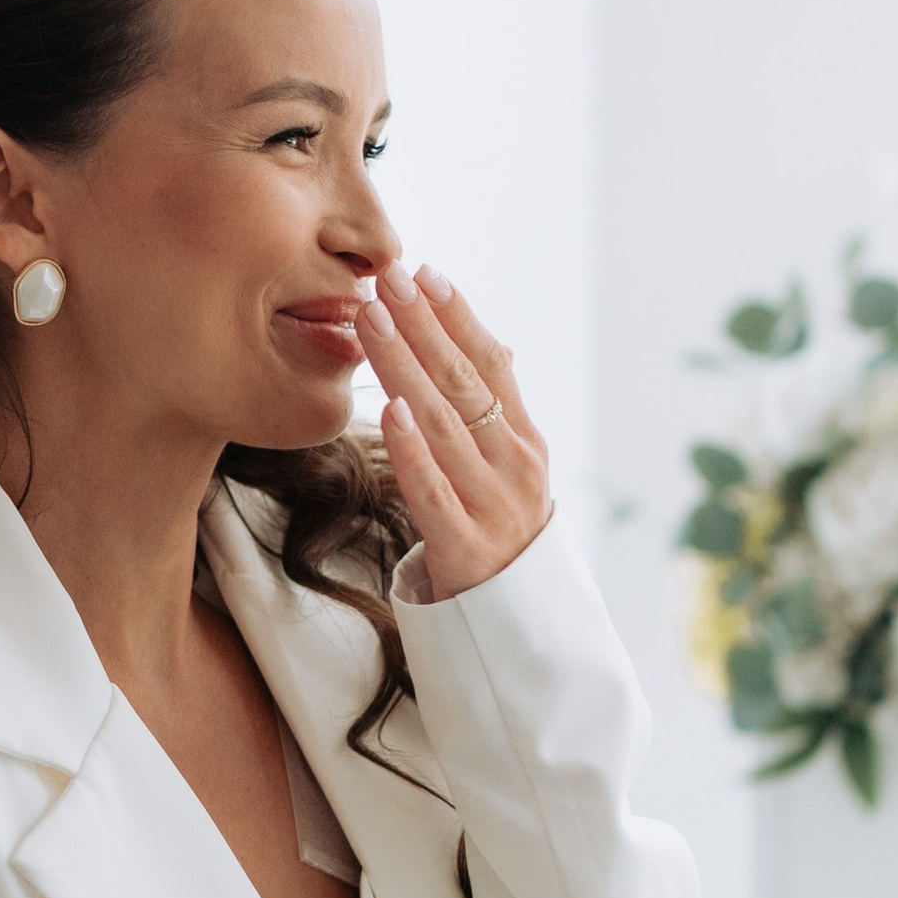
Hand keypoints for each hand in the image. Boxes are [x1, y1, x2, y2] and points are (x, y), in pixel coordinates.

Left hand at [358, 265, 549, 601]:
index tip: (425, 273)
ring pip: (442, 425)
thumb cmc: (498, 532)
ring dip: (404, 366)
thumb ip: (496, 410)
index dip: (458, 316)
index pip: (492, 364)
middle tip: (387, 280)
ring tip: (372, 321)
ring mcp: (492, 507)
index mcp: (525, 441)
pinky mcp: (464, 549)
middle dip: (423, 326)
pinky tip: (388, 409)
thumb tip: (494, 341)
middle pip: (464, 384)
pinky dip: (411, 448)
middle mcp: (515, 467)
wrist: (513, 624)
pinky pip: (432, 491)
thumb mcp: (507, 469)